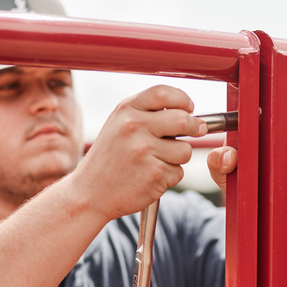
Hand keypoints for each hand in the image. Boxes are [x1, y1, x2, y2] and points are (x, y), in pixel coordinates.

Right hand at [74, 85, 206, 220]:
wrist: (89, 193)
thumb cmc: (109, 159)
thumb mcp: (119, 125)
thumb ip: (148, 114)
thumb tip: (189, 112)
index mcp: (126, 111)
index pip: (163, 93)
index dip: (183, 100)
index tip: (189, 108)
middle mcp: (134, 127)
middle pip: (183, 120)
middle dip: (195, 127)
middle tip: (197, 130)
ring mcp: (144, 151)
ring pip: (185, 150)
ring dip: (178, 158)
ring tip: (156, 161)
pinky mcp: (154, 174)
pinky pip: (178, 172)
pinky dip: (169, 176)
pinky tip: (150, 177)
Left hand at [207, 121, 286, 203]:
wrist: (271, 200)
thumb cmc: (244, 181)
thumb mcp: (223, 175)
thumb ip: (217, 163)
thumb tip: (229, 154)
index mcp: (249, 122)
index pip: (251, 115)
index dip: (251, 133)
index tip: (251, 152)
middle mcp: (273, 120)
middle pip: (275, 131)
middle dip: (269, 156)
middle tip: (263, 169)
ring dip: (284, 166)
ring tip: (275, 173)